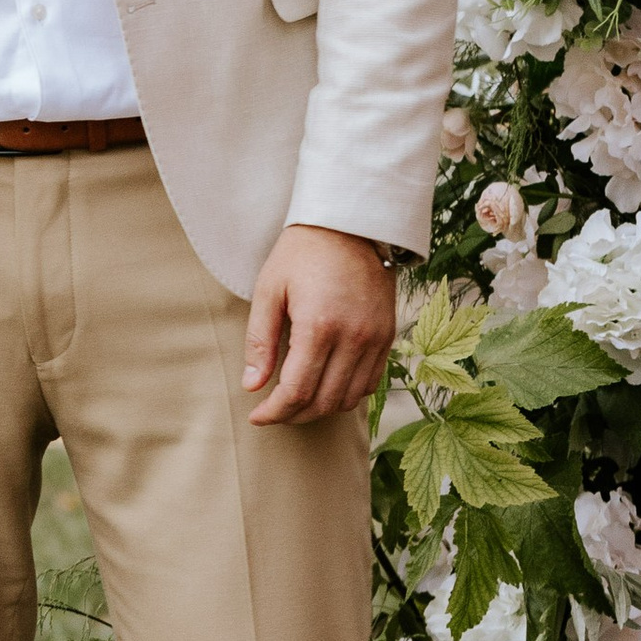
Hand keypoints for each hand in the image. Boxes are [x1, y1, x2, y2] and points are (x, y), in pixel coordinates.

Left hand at [242, 223, 395, 424]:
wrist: (350, 224)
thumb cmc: (302, 253)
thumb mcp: (269, 290)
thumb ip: (259, 341)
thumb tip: (251, 385)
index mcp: (319, 326)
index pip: (297, 390)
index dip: (275, 412)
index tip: (257, 417)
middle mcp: (354, 338)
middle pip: (325, 401)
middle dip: (295, 415)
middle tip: (273, 412)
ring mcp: (376, 338)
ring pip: (350, 398)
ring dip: (322, 408)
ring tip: (297, 403)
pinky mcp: (388, 335)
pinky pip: (371, 382)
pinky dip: (347, 394)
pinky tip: (326, 386)